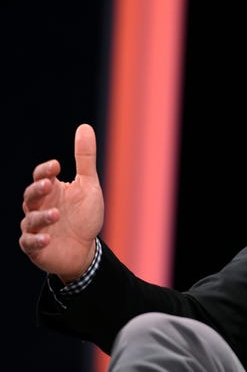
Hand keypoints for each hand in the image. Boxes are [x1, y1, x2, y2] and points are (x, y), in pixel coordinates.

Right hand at [19, 124, 104, 282]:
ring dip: (42, 216)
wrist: (85, 248)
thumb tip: (84, 127)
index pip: (41, 176)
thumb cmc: (84, 215)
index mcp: (52, 191)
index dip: (45, 171)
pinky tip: (48, 238)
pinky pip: (29, 243)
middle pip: (30, 196)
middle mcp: (40, 207)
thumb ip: (85, 159)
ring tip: (56, 214)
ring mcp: (36, 227)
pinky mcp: (36, 247)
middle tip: (49, 184)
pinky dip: (36, 240)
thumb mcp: (88, 185)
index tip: (56, 166)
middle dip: (37, 189)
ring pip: (30, 219)